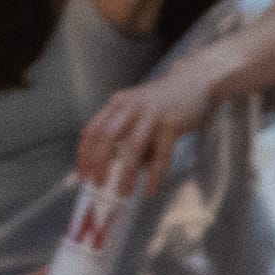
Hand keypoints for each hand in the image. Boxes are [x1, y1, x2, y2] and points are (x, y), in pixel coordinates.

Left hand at [72, 71, 210, 208]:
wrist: (193, 81)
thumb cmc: (160, 103)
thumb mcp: (135, 110)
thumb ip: (121, 133)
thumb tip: (105, 168)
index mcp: (117, 103)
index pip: (92, 130)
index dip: (84, 155)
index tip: (82, 175)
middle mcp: (132, 106)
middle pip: (107, 137)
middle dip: (99, 163)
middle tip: (98, 184)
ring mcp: (152, 114)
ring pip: (134, 147)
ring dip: (126, 173)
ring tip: (124, 193)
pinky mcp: (172, 122)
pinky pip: (161, 154)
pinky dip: (154, 175)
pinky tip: (149, 189)